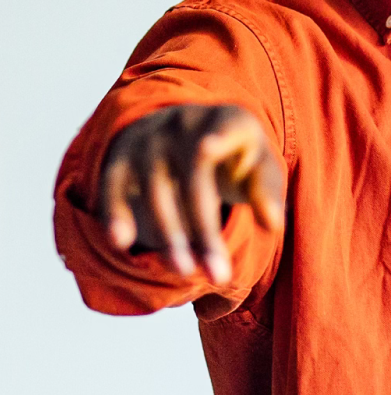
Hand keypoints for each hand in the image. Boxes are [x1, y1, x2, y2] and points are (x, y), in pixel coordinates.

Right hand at [99, 103, 283, 283]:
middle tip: (218, 274)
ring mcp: (150, 138)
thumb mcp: (260, 168)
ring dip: (170, 235)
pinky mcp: (121, 158)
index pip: (226, 126)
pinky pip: (114, 187)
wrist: (190, 133)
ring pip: (156, 188)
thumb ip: (267, 191)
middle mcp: (186, 122)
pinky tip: (122, 243)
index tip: (208, 147)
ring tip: (186, 272)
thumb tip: (272, 223)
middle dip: (204, 229)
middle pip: (194, 177)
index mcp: (231, 120)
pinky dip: (116, 214)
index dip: (217, 137)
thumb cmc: (236, 158)